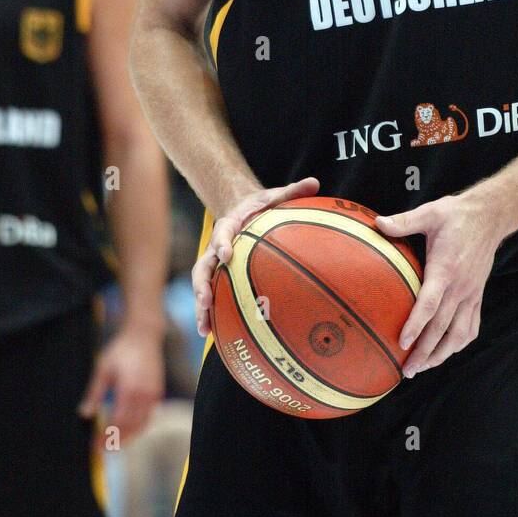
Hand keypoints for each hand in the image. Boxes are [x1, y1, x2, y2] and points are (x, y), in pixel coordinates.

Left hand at [78, 326, 164, 446]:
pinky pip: (149, 416)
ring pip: (142, 424)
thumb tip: (85, 414)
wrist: (144, 335)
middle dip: (117, 441)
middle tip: (103, 448)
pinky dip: (139, 427)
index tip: (96, 446)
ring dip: (129, 437)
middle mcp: (144, 395)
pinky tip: (128, 429)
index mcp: (129, 390)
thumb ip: (94, 392)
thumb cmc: (121, 350)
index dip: (107, 436)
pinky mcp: (158, 392)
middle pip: (131, 428)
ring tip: (115, 443)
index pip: (117, 422)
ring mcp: (153, 395)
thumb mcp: (103, 368)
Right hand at [192, 176, 320, 336]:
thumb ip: (293, 191)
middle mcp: (217, 245)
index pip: (223, 233)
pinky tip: (212, 334)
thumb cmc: (261, 205)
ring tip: (204, 329)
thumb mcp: (275, 195)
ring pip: (203, 285)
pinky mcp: (218, 275)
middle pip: (203, 266)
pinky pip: (211, 294)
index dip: (222, 243)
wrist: (240, 208)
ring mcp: (214, 262)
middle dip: (202, 284)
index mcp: (229, 225)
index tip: (227, 254)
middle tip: (205, 301)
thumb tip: (315, 182)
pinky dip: (209, 313)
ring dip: (201, 306)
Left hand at [375, 190, 502, 376]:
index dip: (416, 326)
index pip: (429, 304)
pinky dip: (460, 343)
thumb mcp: (429, 213)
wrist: (491, 216)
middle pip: (441, 327)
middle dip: (424, 352)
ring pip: (458, 333)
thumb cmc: (456, 215)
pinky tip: (447, 351)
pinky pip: (472, 326)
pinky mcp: (478, 295)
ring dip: (442, 354)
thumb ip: (404, 222)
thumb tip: (376, 224)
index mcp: (445, 269)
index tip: (402, 343)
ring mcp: (471, 293)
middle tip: (406, 370)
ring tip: (424, 367)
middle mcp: (460, 286)